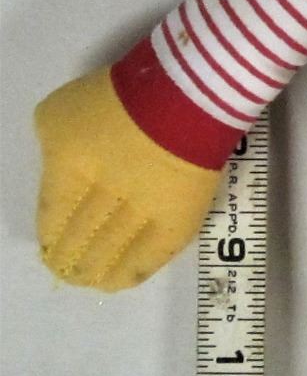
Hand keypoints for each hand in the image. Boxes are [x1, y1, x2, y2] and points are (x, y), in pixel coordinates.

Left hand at [35, 68, 220, 290]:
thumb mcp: (64, 108)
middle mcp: (102, 194)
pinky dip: (131, 272)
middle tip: (65, 270)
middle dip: (69, 255)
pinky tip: (118, 283)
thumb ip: (55, 142)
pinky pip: (149, 256)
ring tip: (88, 281)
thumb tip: (62, 167)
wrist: (187, 92)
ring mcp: (142, 210)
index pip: (54, 209)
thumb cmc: (123, 93)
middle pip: (80, 233)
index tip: (49, 245)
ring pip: (111, 249)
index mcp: (69, 165)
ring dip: (95, 269)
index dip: (50, 230)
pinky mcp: (177, 220)